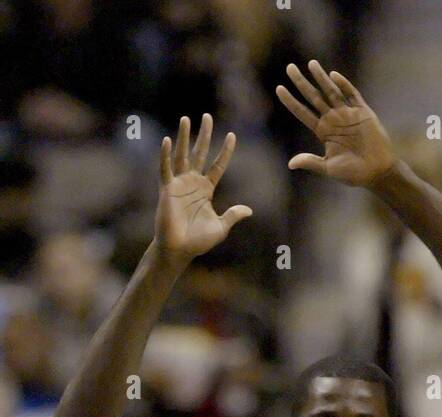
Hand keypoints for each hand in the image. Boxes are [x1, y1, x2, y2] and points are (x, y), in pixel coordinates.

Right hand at [155, 114, 251, 263]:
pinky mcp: (167, 189)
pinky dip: (165, 155)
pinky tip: (167, 140)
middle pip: (200, 153)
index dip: (225, 151)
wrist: (179, 250)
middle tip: (207, 116)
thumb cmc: (198, 241)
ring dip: (184, 137)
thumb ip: (233, 215)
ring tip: (186, 119)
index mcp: (206, 190)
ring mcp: (179, 184)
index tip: (232, 135)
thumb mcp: (221, 227)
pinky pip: (165, 169)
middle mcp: (192, 182)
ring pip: (182, 155)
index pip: (218, 165)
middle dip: (204, 135)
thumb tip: (249, 210)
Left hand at [277, 60, 395, 186]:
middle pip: (314, 97)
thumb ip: (311, 161)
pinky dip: (343, 84)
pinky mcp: (363, 112)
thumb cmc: (353, 173)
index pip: (303, 112)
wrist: (377, 172)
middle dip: (301, 83)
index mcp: (324, 131)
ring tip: (310, 63)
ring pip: (331, 91)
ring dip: (321, 77)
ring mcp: (348, 114)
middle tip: (289, 68)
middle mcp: (333, 120)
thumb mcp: (329, 168)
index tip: (279, 88)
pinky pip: (352, 94)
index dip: (291, 101)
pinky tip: (333, 76)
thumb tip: (290, 163)